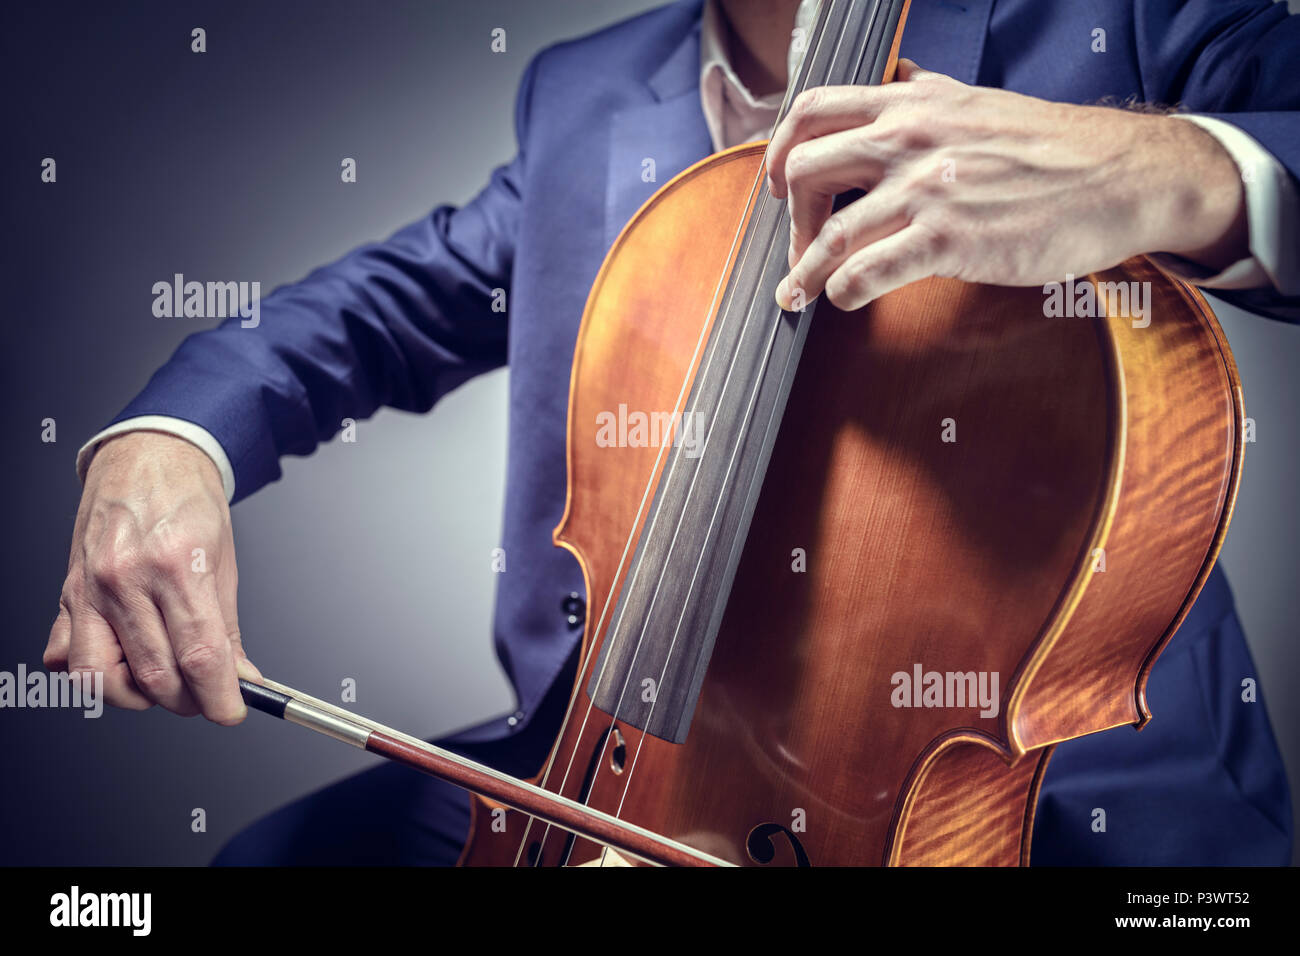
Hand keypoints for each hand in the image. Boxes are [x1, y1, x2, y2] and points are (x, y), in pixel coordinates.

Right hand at [44, 431, 258, 723]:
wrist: (147, 457)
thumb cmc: (187, 500)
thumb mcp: (223, 560)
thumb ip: (228, 628)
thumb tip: (239, 678)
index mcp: (175, 564)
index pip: (199, 654)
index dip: (219, 696)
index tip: (230, 711)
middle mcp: (126, 577)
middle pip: (154, 675)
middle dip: (187, 701)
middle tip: (206, 696)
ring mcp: (90, 587)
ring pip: (101, 678)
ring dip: (138, 696)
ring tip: (166, 681)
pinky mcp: (67, 593)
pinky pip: (67, 657)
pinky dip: (94, 672)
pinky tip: (124, 657)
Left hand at [767, 59, 1247, 310]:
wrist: (1119, 176)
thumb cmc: (1051, 147)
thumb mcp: (976, 101)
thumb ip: (927, 95)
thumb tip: (897, 79)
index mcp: (912, 103)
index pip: (813, 111)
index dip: (779, 150)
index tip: (775, 184)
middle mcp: (908, 140)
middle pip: (804, 172)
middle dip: (787, 219)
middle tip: (796, 248)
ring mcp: (925, 190)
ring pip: (828, 235)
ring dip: (802, 274)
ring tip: (795, 296)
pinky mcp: (947, 240)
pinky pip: (866, 272)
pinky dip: (842, 292)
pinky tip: (846, 300)